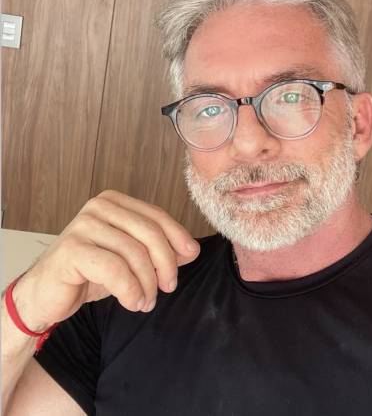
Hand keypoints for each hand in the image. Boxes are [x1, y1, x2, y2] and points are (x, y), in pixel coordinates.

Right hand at [11, 190, 199, 330]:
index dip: (178, 236)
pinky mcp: (72, 249)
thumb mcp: (131, 259)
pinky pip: (115, 270)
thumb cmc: (90, 273)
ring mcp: (83, 225)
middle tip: (168, 287)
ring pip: (134, 253)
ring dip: (147, 283)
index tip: (191, 255)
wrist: (45, 293)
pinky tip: (133, 302)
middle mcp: (99, 207)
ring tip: (146, 301)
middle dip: (166, 263)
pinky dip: (130, 290)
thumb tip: (191, 250)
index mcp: (115, 202)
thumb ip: (159, 251)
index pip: (156, 216)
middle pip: (149, 232)